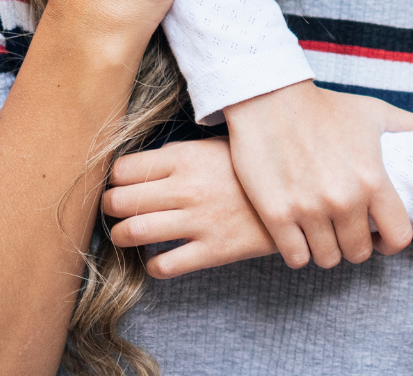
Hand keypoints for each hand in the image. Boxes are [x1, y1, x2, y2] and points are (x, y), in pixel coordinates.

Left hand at [102, 137, 277, 277]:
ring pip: (132, 233)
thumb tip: (144, 165)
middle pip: (119, 201)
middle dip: (110, 207)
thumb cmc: (254, 169)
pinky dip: (154, 265)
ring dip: (122, 236)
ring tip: (131, 234)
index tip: (122, 184)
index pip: (123, 169)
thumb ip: (180, 153)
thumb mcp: (218, 146)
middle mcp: (187, 188)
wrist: (301, 194)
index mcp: (186, 157)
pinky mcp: (212, 250)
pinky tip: (162, 256)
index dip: (116, 179)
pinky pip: (163, 266)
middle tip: (119, 210)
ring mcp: (199, 221)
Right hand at [222, 81, 412, 268]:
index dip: (393, 243)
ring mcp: (308, 210)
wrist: (271, 99)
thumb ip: (409, 126)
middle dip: (357, 245)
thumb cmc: (326, 107)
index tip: (383, 238)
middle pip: (359, 252)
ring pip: (327, 258)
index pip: (398, 236)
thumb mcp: (375, 112)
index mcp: (372, 179)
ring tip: (324, 233)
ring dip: (328, 250)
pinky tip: (300, 236)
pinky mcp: (276, 215)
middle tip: (348, 232)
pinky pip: (296, 257)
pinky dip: (300, 251)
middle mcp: (343, 200)